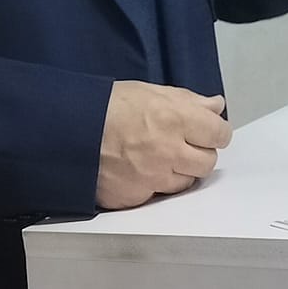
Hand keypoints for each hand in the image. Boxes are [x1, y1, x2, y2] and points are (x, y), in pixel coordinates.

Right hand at [96, 82, 230, 209]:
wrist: (68, 130)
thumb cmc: (106, 105)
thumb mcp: (149, 91)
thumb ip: (188, 101)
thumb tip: (216, 106)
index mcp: (175, 119)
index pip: (220, 133)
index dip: (215, 131)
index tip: (209, 131)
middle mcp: (168, 151)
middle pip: (207, 161)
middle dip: (200, 152)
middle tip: (183, 144)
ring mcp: (152, 178)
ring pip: (186, 181)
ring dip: (179, 170)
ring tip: (160, 156)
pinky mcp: (136, 197)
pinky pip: (158, 195)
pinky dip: (155, 185)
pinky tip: (141, 170)